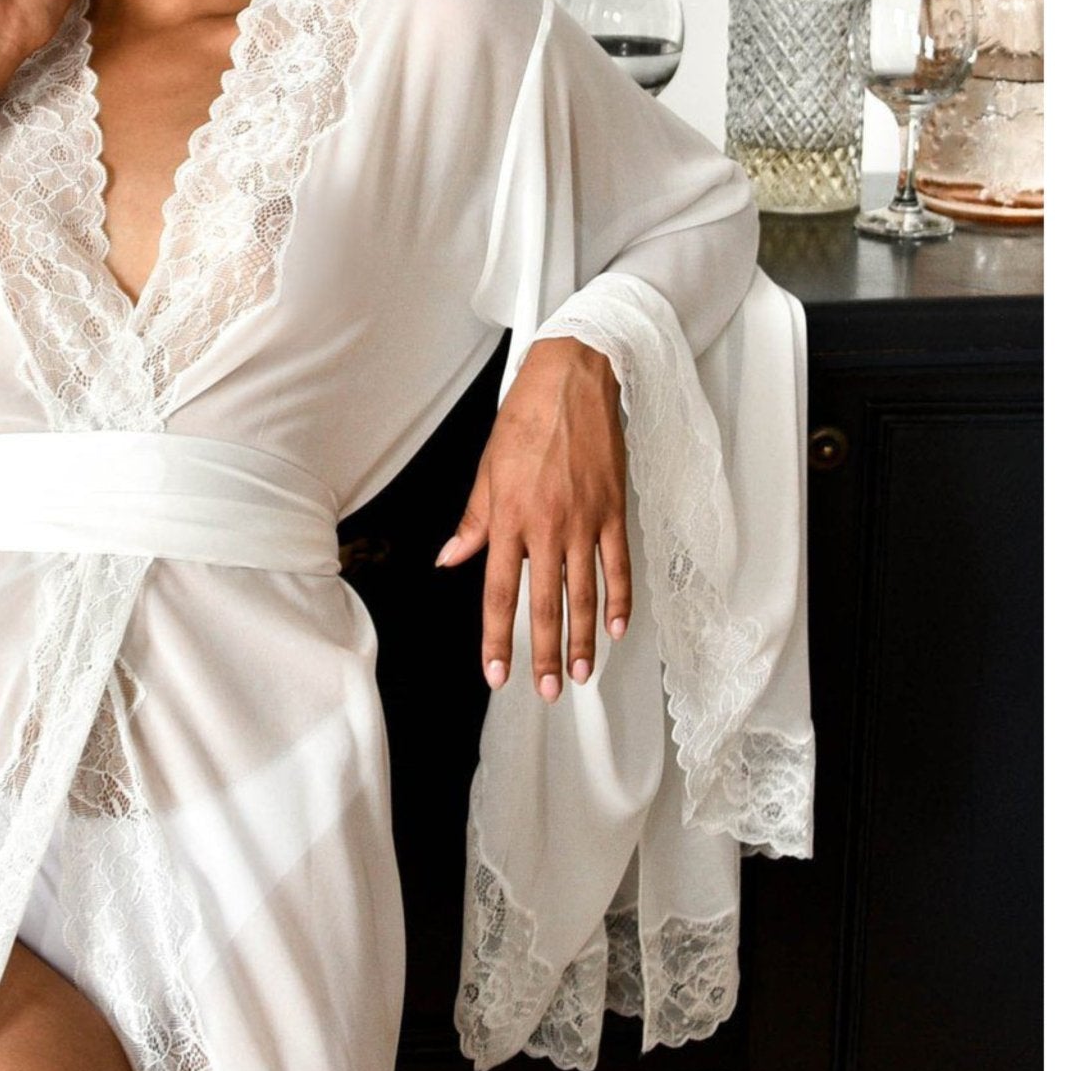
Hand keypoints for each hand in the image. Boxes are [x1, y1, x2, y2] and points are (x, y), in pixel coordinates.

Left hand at [434, 336, 632, 700]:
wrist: (572, 379)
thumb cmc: (525, 420)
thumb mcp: (487, 470)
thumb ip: (474, 522)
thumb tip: (451, 559)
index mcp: (508, 519)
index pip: (499, 593)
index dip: (497, 638)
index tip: (498, 673)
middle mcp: (546, 526)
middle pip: (546, 604)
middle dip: (545, 653)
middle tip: (546, 691)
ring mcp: (584, 520)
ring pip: (584, 593)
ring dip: (583, 639)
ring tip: (582, 674)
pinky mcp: (613, 510)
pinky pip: (618, 565)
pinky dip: (618, 599)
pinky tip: (616, 628)